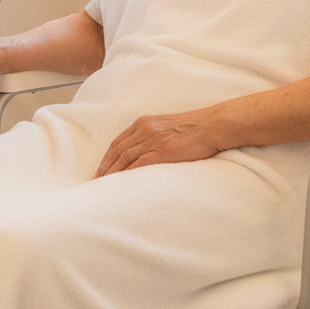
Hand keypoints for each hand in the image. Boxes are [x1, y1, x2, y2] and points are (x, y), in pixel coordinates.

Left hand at [95, 109, 222, 176]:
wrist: (212, 125)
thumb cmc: (195, 127)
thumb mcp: (168, 125)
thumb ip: (154, 134)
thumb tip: (146, 151)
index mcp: (145, 122)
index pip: (118, 141)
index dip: (107, 156)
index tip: (101, 169)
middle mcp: (145, 129)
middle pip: (117, 150)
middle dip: (105, 166)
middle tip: (96, 181)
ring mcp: (153, 140)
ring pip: (124, 158)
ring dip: (112, 173)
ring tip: (104, 186)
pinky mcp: (163, 151)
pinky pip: (138, 165)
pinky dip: (126, 175)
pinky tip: (121, 184)